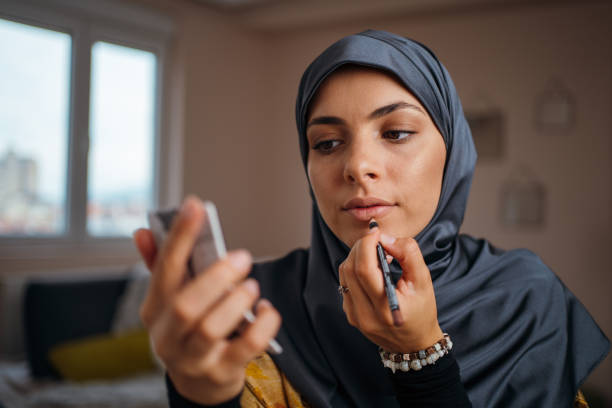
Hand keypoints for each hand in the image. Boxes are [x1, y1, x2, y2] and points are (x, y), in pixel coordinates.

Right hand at [133, 196, 280, 404]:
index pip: (164, 268)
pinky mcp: (221, 372)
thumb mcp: (170, 302)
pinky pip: (245, 348)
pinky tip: (267, 309)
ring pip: (210, 329)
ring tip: (252, 285)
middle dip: (215, 277)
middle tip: (242, 257)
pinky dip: (262, 326)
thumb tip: (143, 231)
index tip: (196, 206)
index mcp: (155, 308)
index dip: (180, 236)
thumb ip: (161, 266)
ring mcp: (193, 358)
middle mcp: (168, 335)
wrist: (199, 384)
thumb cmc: (187, 331)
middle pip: (186, 305)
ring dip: (235, 302)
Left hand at [338, 227, 441, 351]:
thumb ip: (409, 254)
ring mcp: (355, 316)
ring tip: (377, 255)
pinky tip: (371, 270)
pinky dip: (355, 269)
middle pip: (350, 268)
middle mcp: (365, 314)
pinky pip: (345, 283)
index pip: (364, 269)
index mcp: (386, 307)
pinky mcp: (350, 315)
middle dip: (361, 247)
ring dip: (357, 256)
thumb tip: (386, 239)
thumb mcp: (424, 281)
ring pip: (344, 274)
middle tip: (377, 240)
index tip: (376, 232)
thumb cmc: (422, 311)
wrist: (414, 343)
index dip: (366, 244)